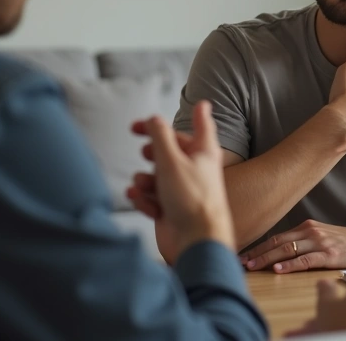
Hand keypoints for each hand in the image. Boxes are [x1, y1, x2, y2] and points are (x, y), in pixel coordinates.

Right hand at [125, 101, 234, 262]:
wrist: (196, 242)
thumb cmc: (191, 199)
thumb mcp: (172, 161)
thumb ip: (160, 137)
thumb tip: (154, 119)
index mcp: (203, 153)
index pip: (203, 127)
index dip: (198, 114)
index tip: (198, 103)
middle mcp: (194, 170)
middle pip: (172, 150)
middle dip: (154, 150)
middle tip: (144, 149)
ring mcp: (182, 191)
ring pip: (156, 175)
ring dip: (144, 179)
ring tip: (143, 186)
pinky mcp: (170, 209)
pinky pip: (151, 197)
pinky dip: (144, 198)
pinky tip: (142, 201)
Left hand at [241, 220, 345, 272]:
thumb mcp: (322, 236)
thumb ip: (303, 240)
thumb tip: (281, 252)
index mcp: (306, 227)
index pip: (276, 237)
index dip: (258, 246)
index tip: (243, 255)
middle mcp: (310, 232)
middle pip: (277, 242)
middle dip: (257, 253)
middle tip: (241, 262)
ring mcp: (320, 242)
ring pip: (287, 249)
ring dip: (267, 259)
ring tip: (252, 266)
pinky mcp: (330, 255)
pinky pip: (306, 260)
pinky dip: (290, 265)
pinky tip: (278, 270)